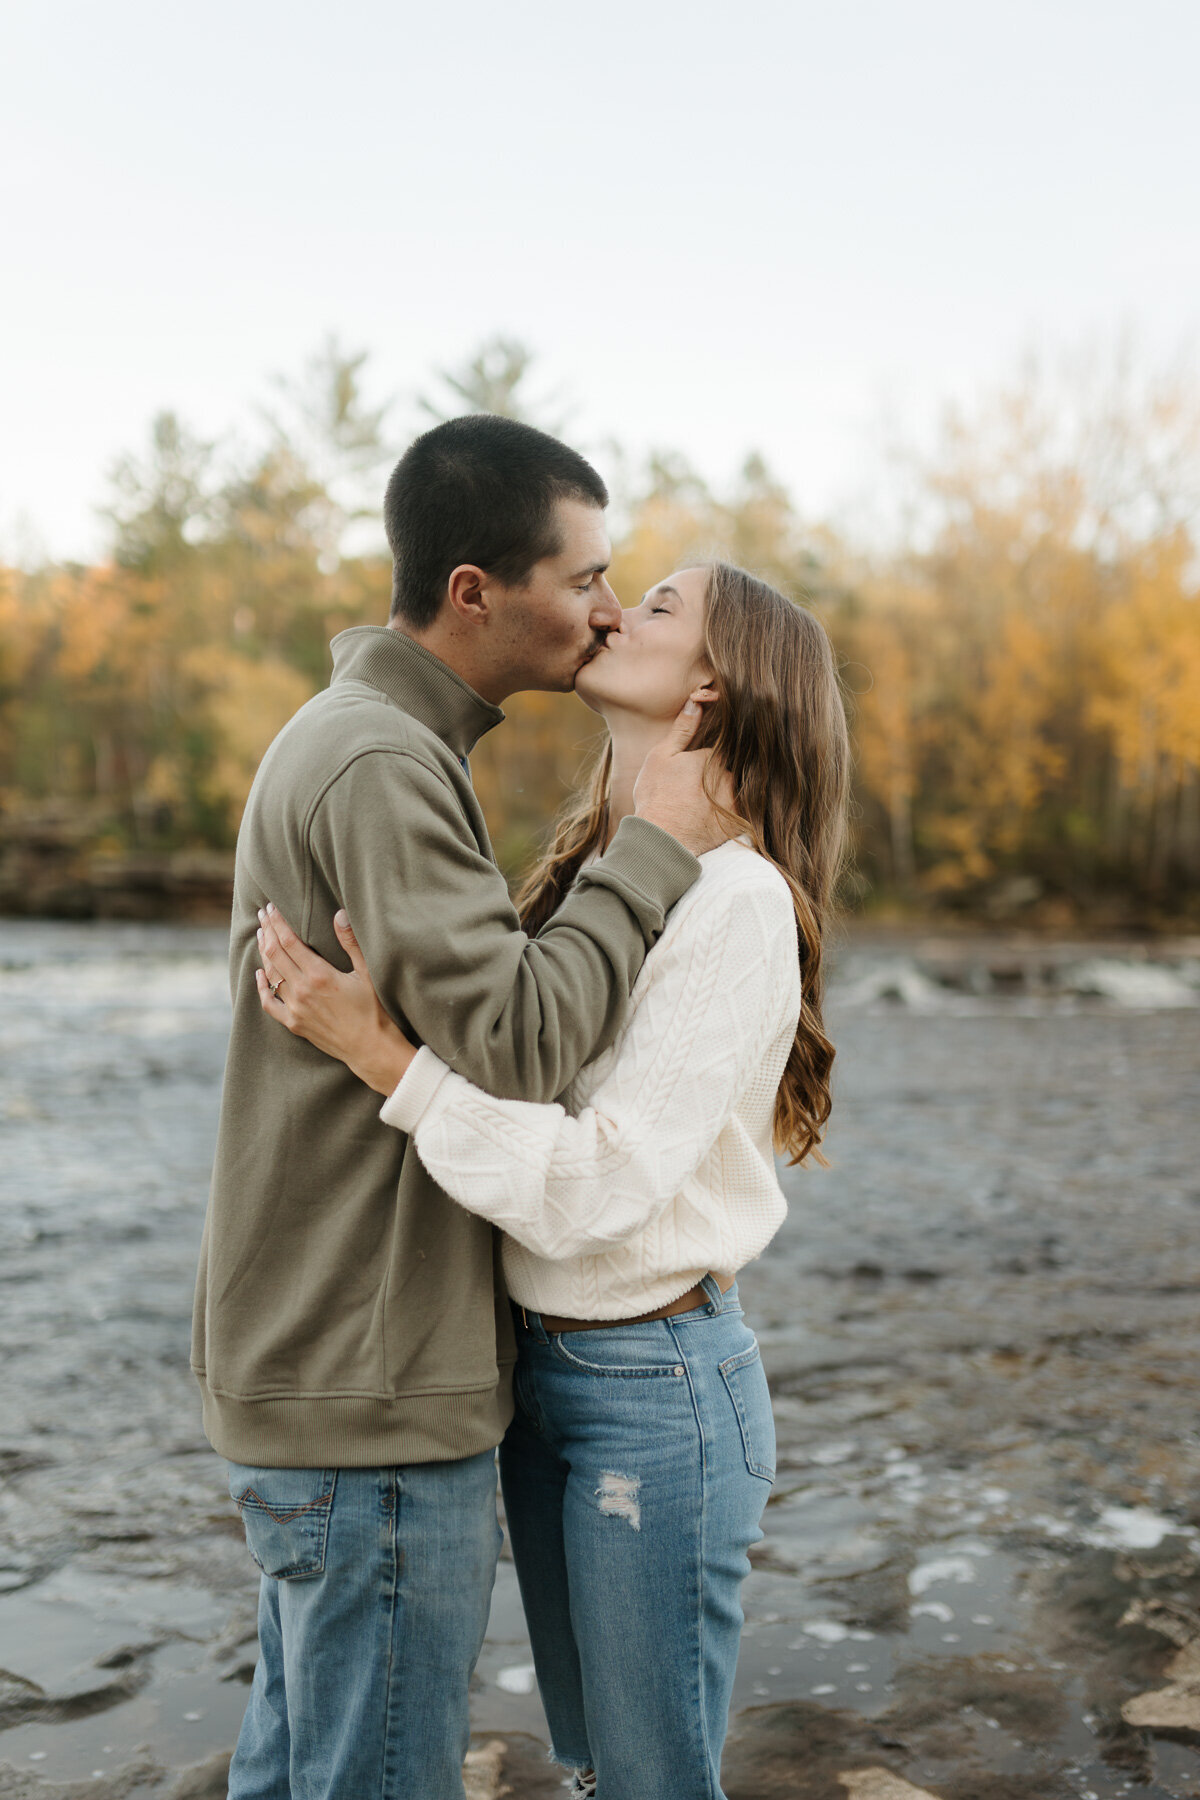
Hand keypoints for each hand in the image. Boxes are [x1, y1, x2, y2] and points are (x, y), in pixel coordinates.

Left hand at [256, 905, 416, 1096]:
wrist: (370, 1047)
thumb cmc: (374, 1009)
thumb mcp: (367, 972)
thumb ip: (351, 942)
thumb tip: (339, 914)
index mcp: (319, 975)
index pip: (289, 941)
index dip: (277, 922)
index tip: (271, 908)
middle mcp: (302, 990)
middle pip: (275, 954)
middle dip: (267, 931)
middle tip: (262, 915)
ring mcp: (295, 1008)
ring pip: (270, 975)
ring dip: (263, 953)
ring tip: (261, 935)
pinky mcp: (294, 1023)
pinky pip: (269, 1003)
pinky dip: (260, 986)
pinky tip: (259, 974)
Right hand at [633, 689, 738, 856]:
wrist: (662, 841)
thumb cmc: (656, 797)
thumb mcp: (661, 757)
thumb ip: (682, 729)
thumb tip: (696, 702)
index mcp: (713, 756)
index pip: (715, 751)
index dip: (702, 761)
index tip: (690, 772)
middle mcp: (730, 776)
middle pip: (726, 771)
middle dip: (713, 778)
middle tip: (691, 792)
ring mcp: (736, 801)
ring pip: (732, 792)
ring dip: (721, 796)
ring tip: (698, 808)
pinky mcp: (737, 824)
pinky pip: (737, 815)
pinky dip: (728, 816)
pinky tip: (709, 821)